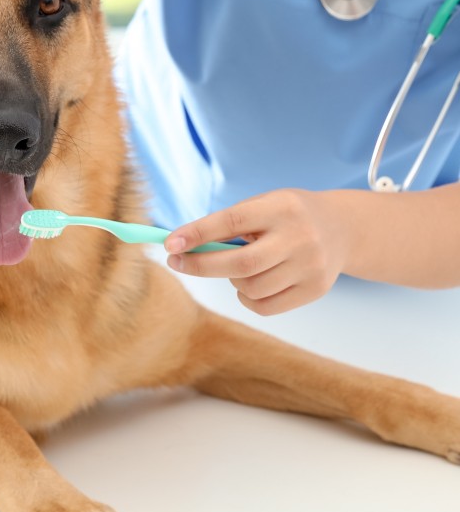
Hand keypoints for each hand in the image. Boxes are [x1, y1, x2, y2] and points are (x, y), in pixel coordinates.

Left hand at [163, 189, 348, 314]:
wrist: (342, 228)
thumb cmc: (287, 216)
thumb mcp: (262, 206)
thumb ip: (228, 224)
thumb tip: (183, 246)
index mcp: (282, 208)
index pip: (232, 221)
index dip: (198, 234)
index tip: (169, 243)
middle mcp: (300, 237)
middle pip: (240, 263)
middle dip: (200, 265)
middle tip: (176, 262)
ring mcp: (311, 266)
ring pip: (251, 288)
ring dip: (230, 280)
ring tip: (236, 267)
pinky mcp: (315, 290)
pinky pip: (265, 306)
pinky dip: (247, 298)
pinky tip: (251, 283)